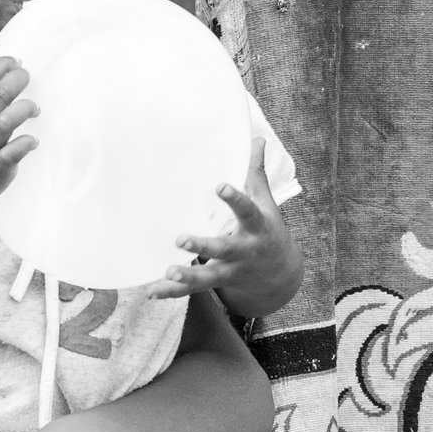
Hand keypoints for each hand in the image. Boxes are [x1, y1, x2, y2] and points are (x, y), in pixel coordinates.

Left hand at [151, 137, 298, 312]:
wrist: (280, 274)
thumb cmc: (267, 229)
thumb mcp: (266, 202)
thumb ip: (255, 173)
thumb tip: (257, 139)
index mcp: (256, 226)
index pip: (247, 210)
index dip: (234, 198)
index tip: (219, 186)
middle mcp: (244, 251)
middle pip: (223, 249)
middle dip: (203, 246)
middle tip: (181, 240)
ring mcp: (231, 270)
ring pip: (208, 277)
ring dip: (187, 276)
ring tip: (168, 272)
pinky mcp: (218, 283)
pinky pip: (194, 290)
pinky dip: (173, 292)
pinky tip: (152, 291)